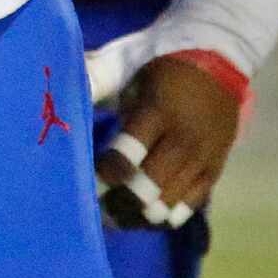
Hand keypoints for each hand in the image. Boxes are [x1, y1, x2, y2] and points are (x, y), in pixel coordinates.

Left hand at [90, 50, 241, 230]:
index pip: (128, 154)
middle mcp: (184, 139)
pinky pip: (189, 206)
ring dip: (138, 217)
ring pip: (168, 205)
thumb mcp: (127, 61)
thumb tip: (58, 91)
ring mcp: (203, 158)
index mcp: (160, 109)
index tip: (84, 180)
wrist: (220, 60)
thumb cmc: (160, 62)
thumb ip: (97, 79)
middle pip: (148, 188)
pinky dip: (164, 216)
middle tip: (94, 210)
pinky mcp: (215, 170)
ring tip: (114, 217)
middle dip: (118, 204)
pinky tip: (142, 216)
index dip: (104, 174)